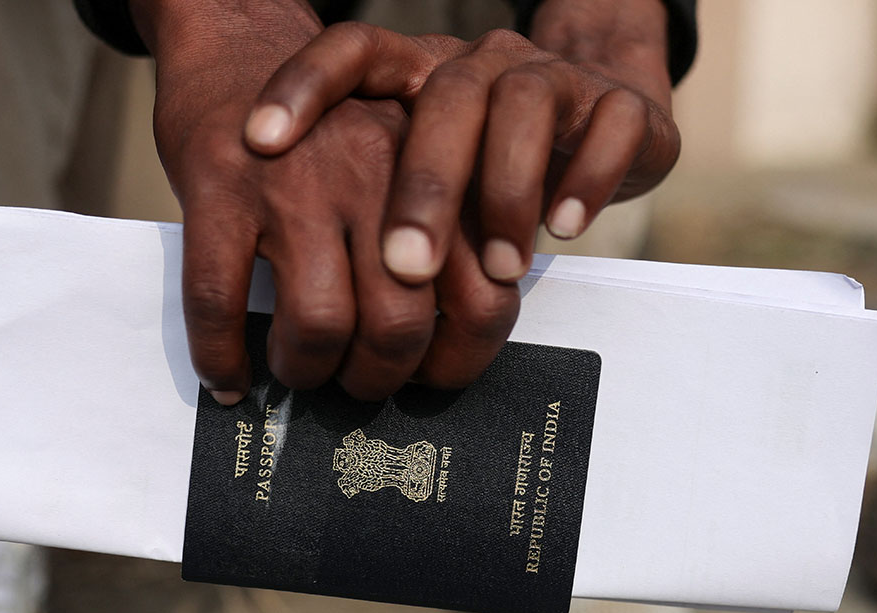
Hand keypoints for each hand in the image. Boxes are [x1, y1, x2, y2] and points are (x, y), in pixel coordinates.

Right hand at [131, 0, 435, 401]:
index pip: (481, 295)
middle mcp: (374, 178)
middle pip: (399, 323)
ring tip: (298, 370)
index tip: (431, 379)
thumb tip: (438, 348)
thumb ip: (434, 234)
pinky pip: (220, 302)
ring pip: (318, 324)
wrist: (237, 42)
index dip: (460, 360)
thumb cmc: (326, 126)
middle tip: (357, 383)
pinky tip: (228, 375)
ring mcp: (293, 185)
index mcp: (434, 178)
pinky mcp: (219, 190)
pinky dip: (221, 356)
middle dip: (377, 378)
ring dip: (306, 371)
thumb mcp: (403, 162)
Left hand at [244, 0, 678, 285]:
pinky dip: (587, 178)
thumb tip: (294, 296)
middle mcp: (481, 66)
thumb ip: (367, 206)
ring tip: (496, 268)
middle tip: (403, 266)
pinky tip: (565, 227)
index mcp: (418, 74)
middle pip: (447, 100)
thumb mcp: (418, 176)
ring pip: (526, 109)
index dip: (303, 87)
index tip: (257, 140)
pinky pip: (610, 128)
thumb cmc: (486, 165)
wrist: (600, 122)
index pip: (352, 52)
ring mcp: (552, 78)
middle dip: (426, 186)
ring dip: (508, 194)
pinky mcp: (619, 106)